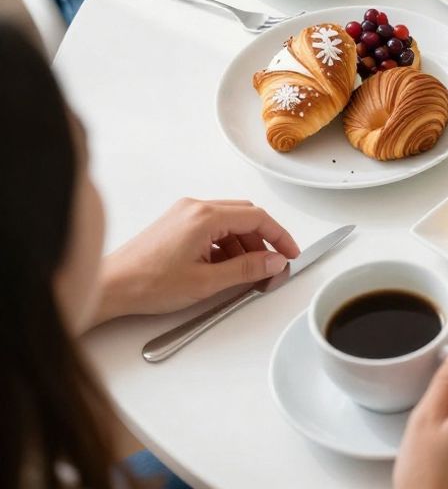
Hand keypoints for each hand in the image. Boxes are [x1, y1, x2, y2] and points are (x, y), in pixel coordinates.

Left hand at [93, 199, 299, 325]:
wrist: (110, 286)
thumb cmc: (148, 283)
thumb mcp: (207, 282)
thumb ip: (246, 270)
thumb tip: (274, 261)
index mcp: (205, 216)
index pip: (257, 218)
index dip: (279, 236)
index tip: (290, 254)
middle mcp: (195, 207)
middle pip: (245, 216)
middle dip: (262, 241)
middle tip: (271, 265)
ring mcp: (184, 214)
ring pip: (229, 222)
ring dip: (243, 245)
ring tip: (245, 275)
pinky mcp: (176, 223)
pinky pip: (212, 228)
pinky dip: (225, 245)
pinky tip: (224, 269)